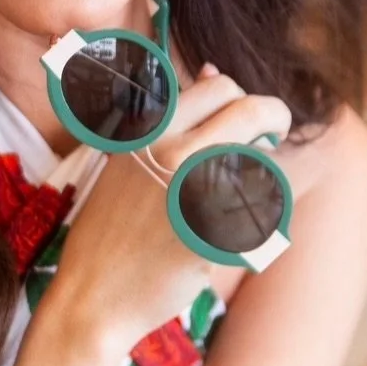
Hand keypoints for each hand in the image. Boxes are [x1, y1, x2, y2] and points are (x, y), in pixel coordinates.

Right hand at [39, 65, 291, 351]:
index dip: (241, 100)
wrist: (93, 298)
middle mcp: (171, 150)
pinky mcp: (217, 229)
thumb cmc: (109, 231)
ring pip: (262, 157)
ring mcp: (195, 189)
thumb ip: (170, 117)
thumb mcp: (127, 160)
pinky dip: (260, 214)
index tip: (247, 119)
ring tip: (243, 189)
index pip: (218, 85)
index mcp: (147, 129)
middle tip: (272, 136)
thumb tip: (213, 67)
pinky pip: (264, 205)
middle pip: (251, 109)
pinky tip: (236, 229)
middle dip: (273, 117)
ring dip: (264, 168)